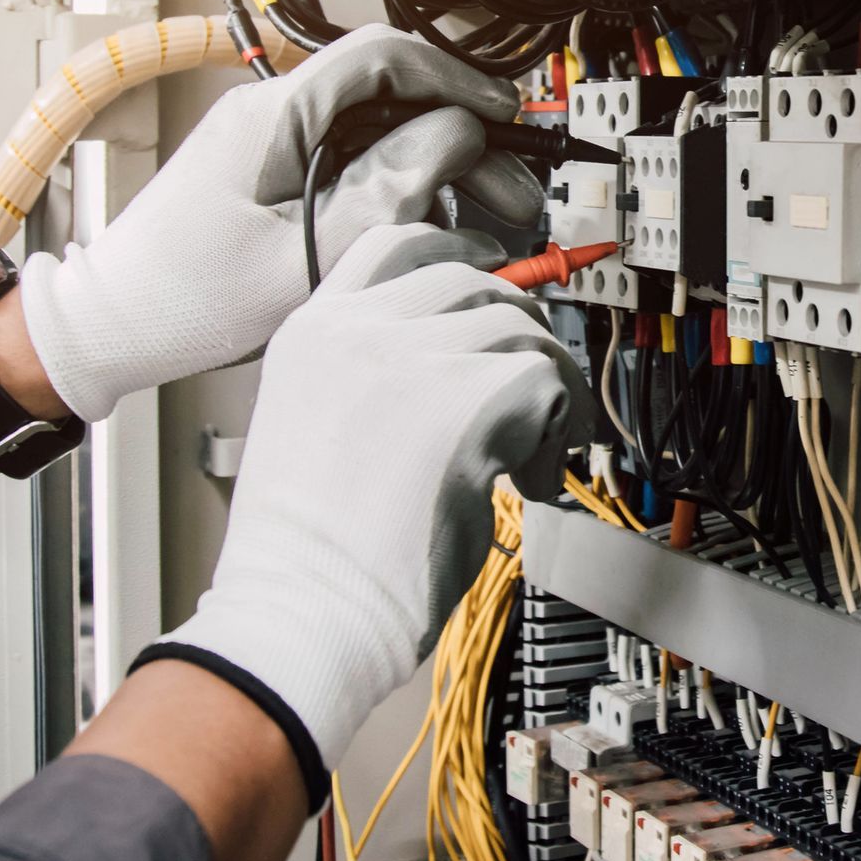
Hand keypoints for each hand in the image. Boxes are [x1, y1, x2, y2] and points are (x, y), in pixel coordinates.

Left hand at [19, 25, 544, 420]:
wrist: (112, 328)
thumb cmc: (187, 300)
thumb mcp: (304, 254)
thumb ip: (388, 190)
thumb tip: (455, 134)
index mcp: (274, 117)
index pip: (383, 58)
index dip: (458, 80)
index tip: (507, 118)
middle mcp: (274, 116)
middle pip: (394, 101)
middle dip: (465, 143)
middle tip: (516, 194)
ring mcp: (274, 144)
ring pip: (383, 136)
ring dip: (440, 173)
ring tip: (487, 223)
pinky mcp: (276, 176)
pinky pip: (356, 165)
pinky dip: (403, 192)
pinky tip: (433, 230)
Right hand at [141, 223, 590, 781]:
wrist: (303, 615)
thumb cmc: (313, 555)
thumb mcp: (319, 425)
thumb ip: (376, 373)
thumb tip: (465, 355)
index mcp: (313, 333)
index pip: (397, 244)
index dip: (459, 251)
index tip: (496, 272)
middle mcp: (358, 331)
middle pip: (475, 281)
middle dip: (518, 332)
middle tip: (530, 394)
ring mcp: (413, 357)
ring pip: (522, 330)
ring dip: (543, 392)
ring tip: (523, 458)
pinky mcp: (468, 398)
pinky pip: (549, 382)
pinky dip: (557, 431)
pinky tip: (526, 480)